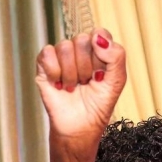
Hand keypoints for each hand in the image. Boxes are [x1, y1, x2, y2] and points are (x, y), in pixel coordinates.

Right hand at [35, 28, 125, 142]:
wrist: (79, 127)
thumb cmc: (98, 105)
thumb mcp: (117, 81)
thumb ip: (116, 55)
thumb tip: (97, 37)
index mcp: (98, 49)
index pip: (99, 34)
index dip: (100, 55)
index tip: (100, 74)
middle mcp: (78, 50)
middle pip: (81, 39)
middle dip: (85, 67)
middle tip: (86, 83)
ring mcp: (61, 56)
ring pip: (65, 47)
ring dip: (71, 74)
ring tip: (72, 87)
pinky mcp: (44, 65)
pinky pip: (47, 53)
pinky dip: (55, 72)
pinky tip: (58, 84)